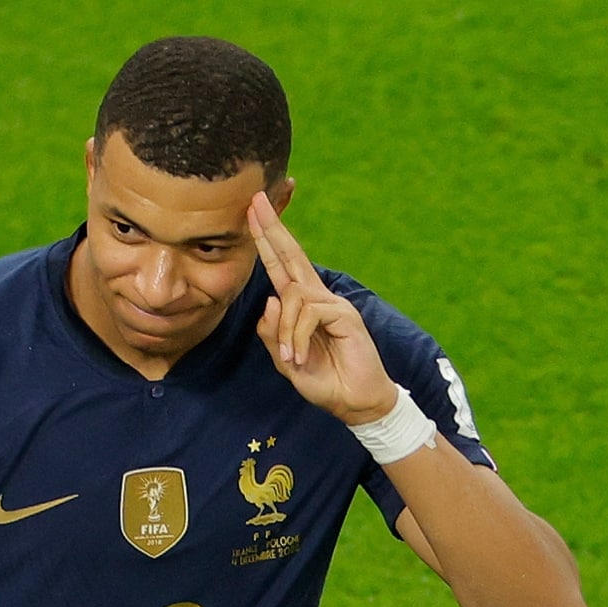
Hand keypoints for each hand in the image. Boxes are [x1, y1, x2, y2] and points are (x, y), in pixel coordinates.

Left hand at [247, 193, 398, 424]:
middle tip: (256, 202)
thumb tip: (269, 300)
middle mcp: (318, 299)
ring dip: (285, 330)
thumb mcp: (285, 361)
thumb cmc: (324, 381)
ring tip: (291, 358)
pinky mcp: (344, 314)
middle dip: (272, 229)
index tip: (253, 213)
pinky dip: (298, 338)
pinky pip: (308, 314)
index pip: (281, 267)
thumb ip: (272, 333)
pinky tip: (301, 357)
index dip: (267, 241)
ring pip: (292, 297)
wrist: (354, 402)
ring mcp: (333, 304)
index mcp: (302, 307)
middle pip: (292, 256)